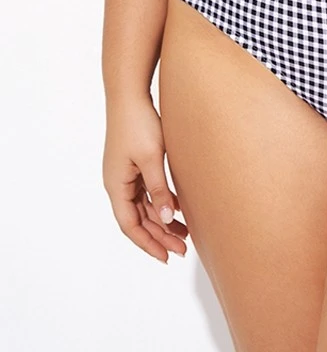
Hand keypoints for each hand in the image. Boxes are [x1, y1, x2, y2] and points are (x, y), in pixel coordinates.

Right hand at [103, 94, 188, 263]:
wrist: (130, 93)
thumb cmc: (139, 123)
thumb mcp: (152, 159)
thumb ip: (159, 190)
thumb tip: (166, 219)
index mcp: (116, 185)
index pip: (130, 225)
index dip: (148, 243)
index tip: (166, 257)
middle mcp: (117, 183)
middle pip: (138, 218)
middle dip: (159, 236)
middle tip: (183, 249)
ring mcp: (125, 173)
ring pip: (143, 206)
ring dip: (162, 220)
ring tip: (185, 234)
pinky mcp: (134, 163)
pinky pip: (147, 191)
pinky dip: (161, 202)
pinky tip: (180, 208)